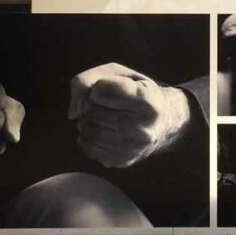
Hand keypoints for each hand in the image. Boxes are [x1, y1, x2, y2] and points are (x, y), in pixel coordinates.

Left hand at [69, 62, 192, 168]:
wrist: (163, 123)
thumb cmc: (136, 92)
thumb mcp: (118, 73)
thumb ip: (86, 81)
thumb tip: (72, 114)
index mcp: (147, 102)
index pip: (99, 90)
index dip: (100, 85)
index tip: (113, 88)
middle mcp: (142, 130)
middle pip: (90, 110)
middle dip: (92, 103)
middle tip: (109, 103)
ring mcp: (131, 149)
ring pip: (85, 130)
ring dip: (87, 119)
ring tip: (104, 116)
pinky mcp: (120, 161)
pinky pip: (86, 145)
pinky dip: (88, 135)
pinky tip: (104, 130)